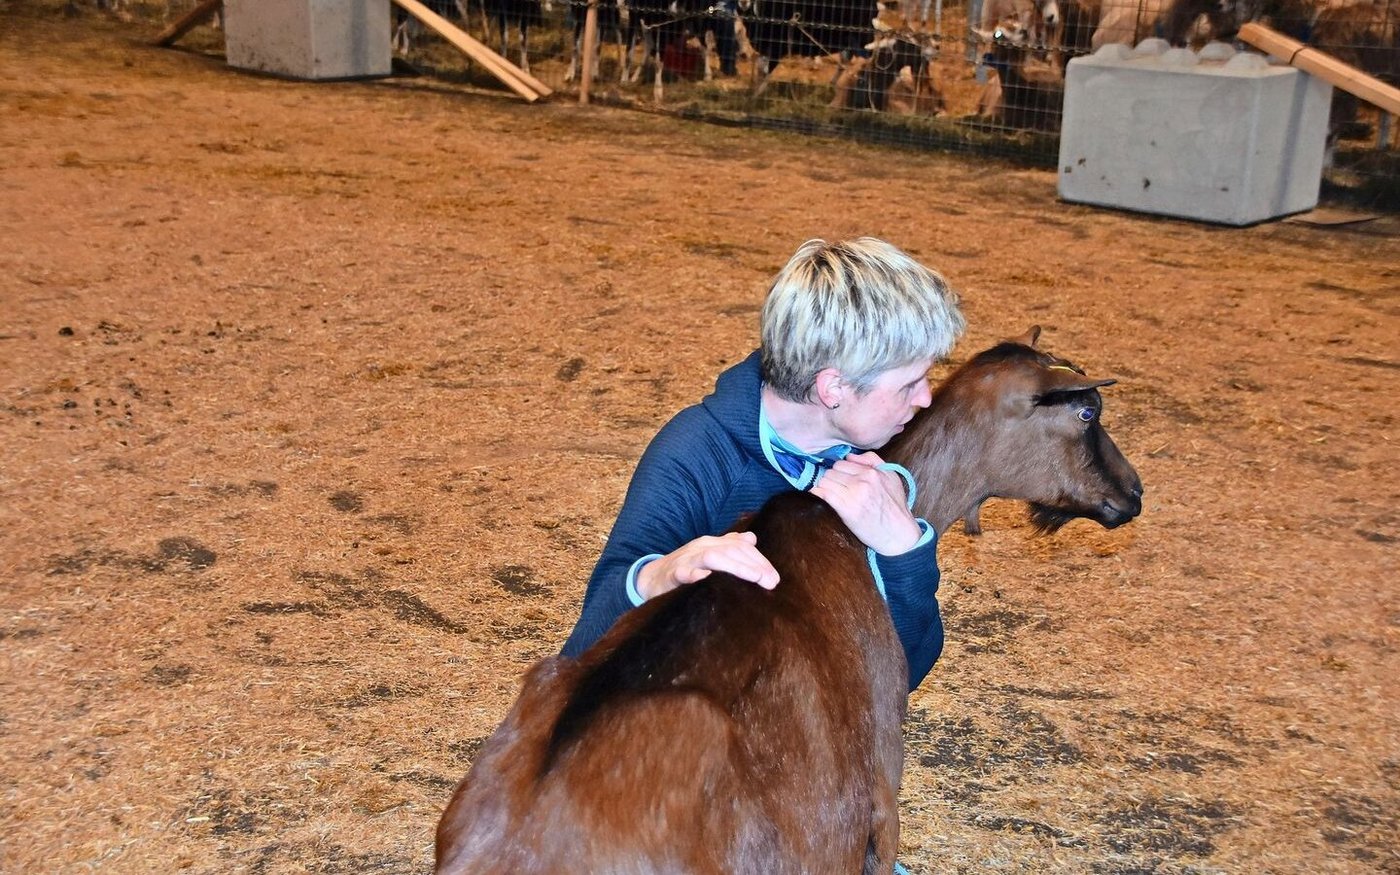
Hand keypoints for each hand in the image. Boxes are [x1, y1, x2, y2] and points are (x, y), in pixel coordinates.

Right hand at [635, 531, 779, 600]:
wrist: (651, 579)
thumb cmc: (685, 569)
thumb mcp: (709, 556)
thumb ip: (729, 548)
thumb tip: (752, 538)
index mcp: (712, 544)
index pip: (741, 547)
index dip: (760, 561)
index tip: (775, 578)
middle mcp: (701, 547)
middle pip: (731, 550)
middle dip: (754, 565)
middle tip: (771, 582)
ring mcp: (686, 560)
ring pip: (713, 557)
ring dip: (736, 567)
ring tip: (754, 578)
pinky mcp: (672, 574)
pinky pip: (684, 573)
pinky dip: (696, 575)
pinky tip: (708, 580)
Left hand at [810, 451, 921, 555]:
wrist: (899, 534)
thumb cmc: (895, 507)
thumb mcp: (892, 476)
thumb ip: (873, 460)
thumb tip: (850, 456)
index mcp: (872, 472)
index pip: (842, 463)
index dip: (839, 471)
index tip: (839, 478)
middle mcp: (862, 481)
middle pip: (831, 471)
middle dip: (831, 478)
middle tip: (835, 488)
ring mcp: (854, 495)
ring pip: (825, 481)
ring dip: (824, 487)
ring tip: (830, 494)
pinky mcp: (846, 510)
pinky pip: (823, 494)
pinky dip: (818, 494)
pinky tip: (819, 496)